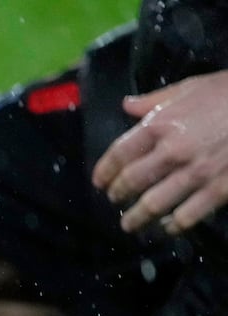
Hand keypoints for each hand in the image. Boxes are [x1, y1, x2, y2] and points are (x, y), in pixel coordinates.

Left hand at [91, 69, 227, 234]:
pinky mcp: (218, 190)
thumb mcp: (193, 86)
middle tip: (115, 201)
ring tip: (130, 224)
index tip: (100, 181)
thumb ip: (156, 100)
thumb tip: (126, 106)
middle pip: (131, 182)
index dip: (104, 171)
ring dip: (137, 218)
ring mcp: (196, 172)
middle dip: (118, 195)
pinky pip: (186, 216)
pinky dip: (173, 226)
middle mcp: (173, 151)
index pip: (119, 153)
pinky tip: (168, 227)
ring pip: (153, 205)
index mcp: (162, 123)